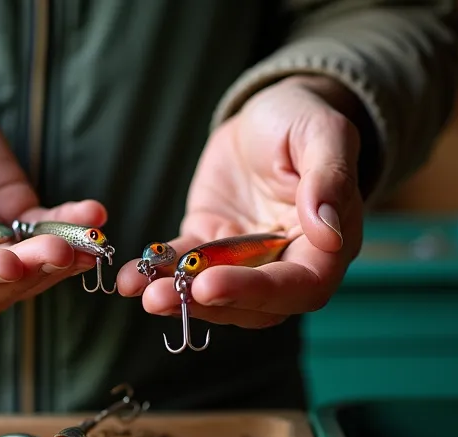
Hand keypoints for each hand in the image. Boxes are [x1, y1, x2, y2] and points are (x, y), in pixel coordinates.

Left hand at [116, 75, 364, 327]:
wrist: (267, 113)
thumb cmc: (302, 119)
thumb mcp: (322, 134)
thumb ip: (328, 180)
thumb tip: (329, 234)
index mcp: (328, 245)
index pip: (299, 285)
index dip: (255, 291)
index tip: (210, 285)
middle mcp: (289, 262)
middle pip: (252, 303)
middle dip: (204, 303)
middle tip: (158, 297)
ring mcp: (246, 259)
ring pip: (214, 293)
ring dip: (175, 297)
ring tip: (138, 289)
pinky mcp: (210, 245)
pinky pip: (185, 265)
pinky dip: (158, 272)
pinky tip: (128, 276)